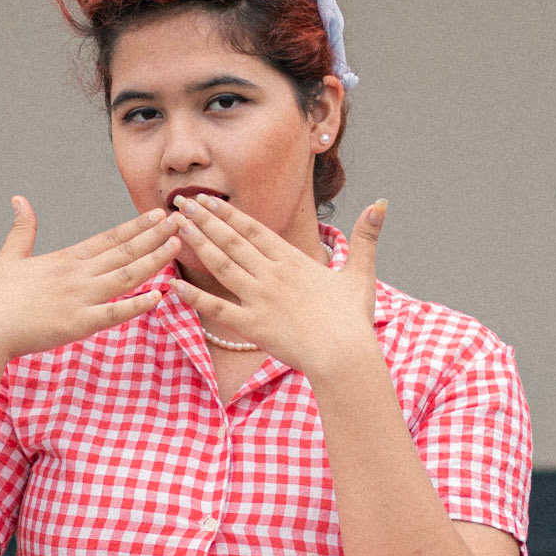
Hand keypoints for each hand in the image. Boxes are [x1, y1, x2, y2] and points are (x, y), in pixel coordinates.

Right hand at [0, 198, 180, 363]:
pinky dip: (138, 304)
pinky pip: (114, 313)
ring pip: (126, 276)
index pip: (108, 238)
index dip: (136, 226)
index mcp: (65, 259)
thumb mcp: (9, 257)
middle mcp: (77, 274)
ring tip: (177, 247)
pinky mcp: (77, 324)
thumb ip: (22, 229)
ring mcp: (79, 298)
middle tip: (183, 222)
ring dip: (154, 261)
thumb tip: (19, 199)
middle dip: (155, 237)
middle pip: (124, 252)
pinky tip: (160, 296)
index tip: (159, 215)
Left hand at [168, 194, 387, 382]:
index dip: (227, 213)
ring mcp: (260, 300)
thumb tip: (381, 203)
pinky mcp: (253, 327)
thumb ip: (366, 237)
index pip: (253, 229)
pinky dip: (194, 297)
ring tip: (175, 229)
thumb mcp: (361, 273)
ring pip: (222, 266)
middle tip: (180, 203)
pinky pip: (217, 309)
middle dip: (204, 220)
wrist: (344, 356)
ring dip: (198, 246)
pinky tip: (174, 285)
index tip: (205, 199)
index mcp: (293, 261)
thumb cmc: (352, 321)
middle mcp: (272, 275)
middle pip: (232, 241)